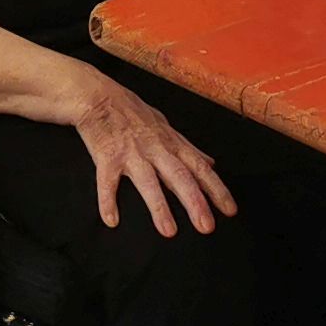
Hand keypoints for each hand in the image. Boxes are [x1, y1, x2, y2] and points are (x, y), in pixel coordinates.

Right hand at [70, 69, 236, 234]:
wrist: (96, 95)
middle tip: (206, 226)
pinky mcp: (107, 156)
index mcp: (170, 143)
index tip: (230, 210)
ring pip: (148, 181)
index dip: (216, 188)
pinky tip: (112, 220)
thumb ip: (187, 147)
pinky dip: (108, 200)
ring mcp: (130, 152)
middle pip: (179, 176)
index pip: (199, 167)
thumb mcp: (165, 126)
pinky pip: (107, 181)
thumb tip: (211, 163)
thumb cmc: (131, 110)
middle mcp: (155, 148)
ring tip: (169, 230)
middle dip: (194, 201)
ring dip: (159, 206)